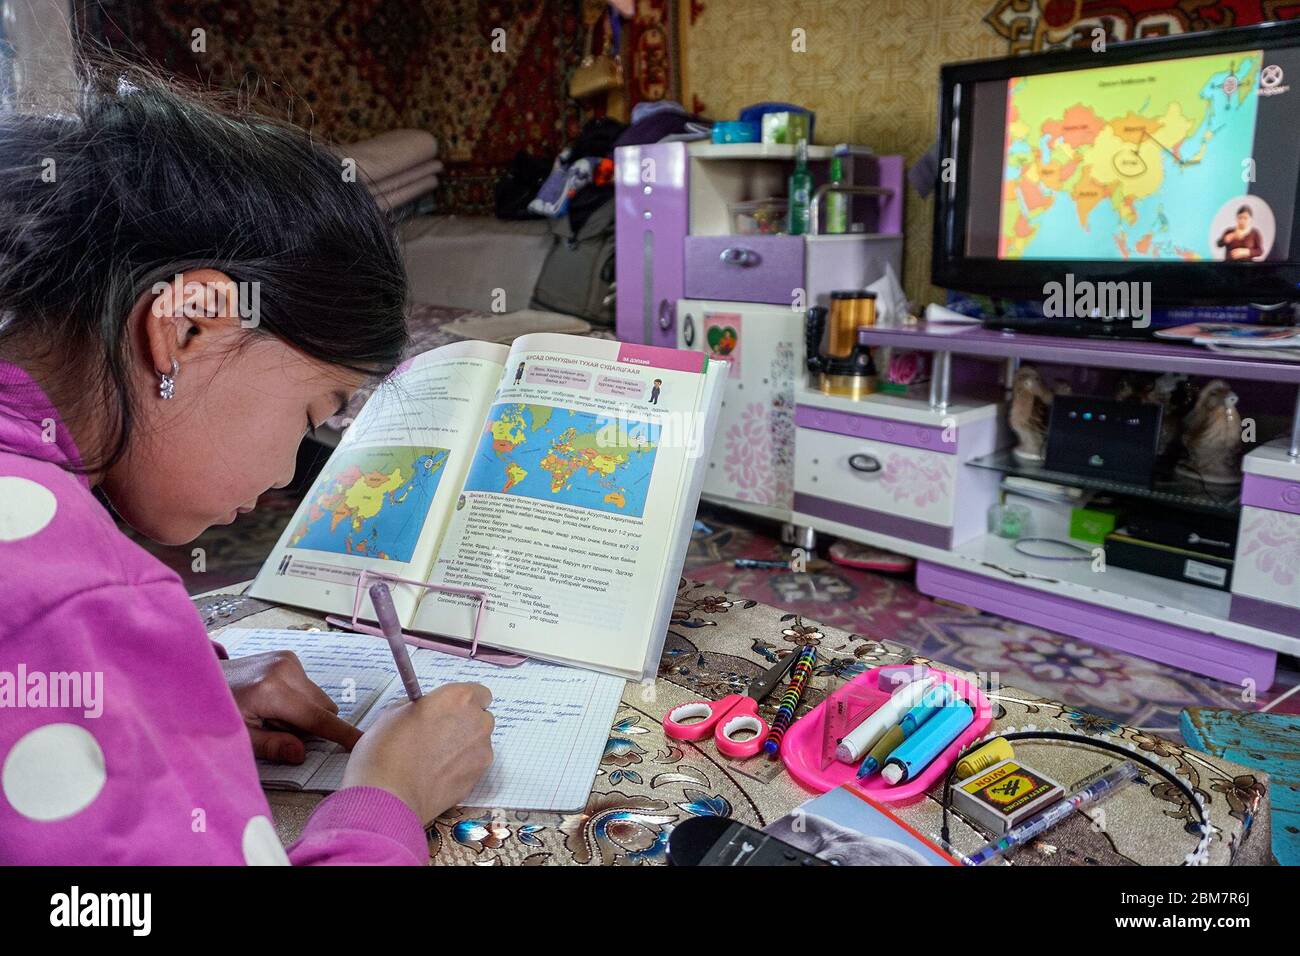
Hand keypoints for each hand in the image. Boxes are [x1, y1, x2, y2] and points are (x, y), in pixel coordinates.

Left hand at [221, 651, 360, 762]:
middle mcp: (285, 669)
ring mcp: (288, 659)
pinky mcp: (288, 656)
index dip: (341, 733)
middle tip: (277, 731)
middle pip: (323, 707)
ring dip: (304, 713)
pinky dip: (298, 700)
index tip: (362, 742)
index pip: (317, 718)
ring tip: (272, 715)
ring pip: (318, 698)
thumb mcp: (239, 736)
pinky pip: (309, 687)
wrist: (197, 677)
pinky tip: (273, 701)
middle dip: (310, 726)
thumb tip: (301, 753)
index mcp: (271, 691)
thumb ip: (272, 746)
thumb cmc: (215, 709)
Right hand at [342, 682, 494, 822]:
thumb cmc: (385, 751)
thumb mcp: (394, 713)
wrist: (388, 797)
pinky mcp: (477, 778)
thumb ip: (421, 707)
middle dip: (466, 724)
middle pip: (482, 718)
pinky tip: (437, 775)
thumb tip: (427, 711)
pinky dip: (461, 768)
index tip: (450, 710)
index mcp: (458, 698)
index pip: (479, 693)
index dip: (463, 702)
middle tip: (440, 734)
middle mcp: (477, 722)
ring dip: (464, 747)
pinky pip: (473, 766)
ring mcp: (481, 752)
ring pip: (479, 744)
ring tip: (435, 759)